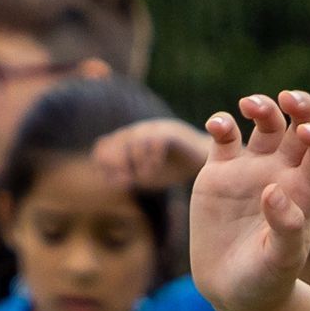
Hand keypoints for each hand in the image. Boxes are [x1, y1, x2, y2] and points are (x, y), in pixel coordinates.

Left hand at [89, 117, 209, 189]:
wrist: (206, 157)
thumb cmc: (177, 167)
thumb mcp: (149, 176)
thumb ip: (130, 177)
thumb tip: (111, 181)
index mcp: (129, 140)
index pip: (104, 146)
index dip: (104, 163)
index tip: (117, 181)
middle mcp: (139, 131)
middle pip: (116, 141)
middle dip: (117, 163)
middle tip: (128, 180)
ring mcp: (155, 129)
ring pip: (133, 141)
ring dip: (136, 162)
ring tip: (147, 176)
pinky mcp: (171, 132)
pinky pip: (155, 141)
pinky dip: (152, 157)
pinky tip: (157, 169)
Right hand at [190, 90, 309, 310]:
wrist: (234, 293)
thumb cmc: (266, 282)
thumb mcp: (280, 263)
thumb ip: (285, 229)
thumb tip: (272, 191)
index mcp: (304, 192)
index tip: (307, 132)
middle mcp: (281, 175)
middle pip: (298, 127)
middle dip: (299, 106)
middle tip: (287, 99)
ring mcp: (250, 171)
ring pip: (264, 125)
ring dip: (261, 107)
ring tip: (249, 106)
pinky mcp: (219, 174)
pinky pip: (223, 137)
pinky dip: (221, 123)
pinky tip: (219, 126)